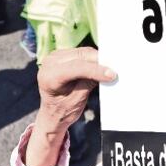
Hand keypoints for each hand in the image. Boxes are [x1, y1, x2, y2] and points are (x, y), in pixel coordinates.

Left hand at [26, 48, 115, 165]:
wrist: (51, 113)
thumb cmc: (62, 111)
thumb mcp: (76, 101)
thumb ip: (89, 84)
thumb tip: (106, 71)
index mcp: (49, 77)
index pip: (76, 68)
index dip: (96, 70)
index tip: (112, 75)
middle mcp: (49, 63)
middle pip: (80, 56)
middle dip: (99, 62)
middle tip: (115, 69)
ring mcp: (55, 56)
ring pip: (83, 52)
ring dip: (97, 59)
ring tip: (110, 68)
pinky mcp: (62, 55)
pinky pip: (81, 53)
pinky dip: (92, 59)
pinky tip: (101, 66)